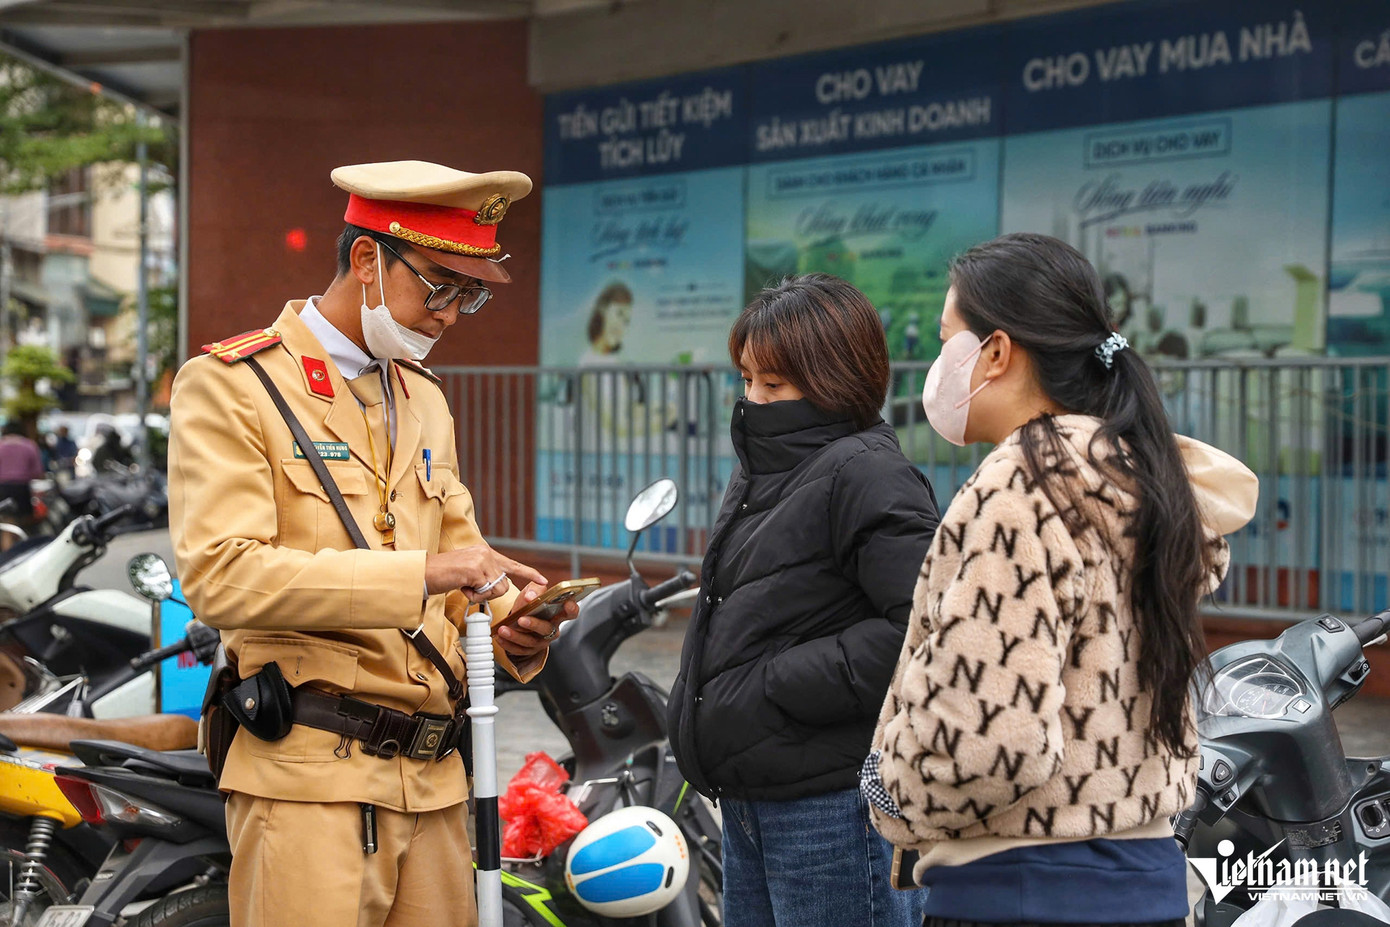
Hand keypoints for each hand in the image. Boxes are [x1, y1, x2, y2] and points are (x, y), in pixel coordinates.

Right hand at [424, 545, 545, 602]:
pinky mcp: (475, 569)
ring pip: (496, 589)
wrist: (422, 573)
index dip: (528, 573)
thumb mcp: (467, 572)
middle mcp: (485, 553)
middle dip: (489, 592)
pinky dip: (473, 596)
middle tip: (469, 587)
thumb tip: (498, 587)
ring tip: (464, 585)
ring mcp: (481, 560)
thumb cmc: (442, 576)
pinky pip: (485, 592)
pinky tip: (461, 586)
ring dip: (480, 595)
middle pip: (504, 583)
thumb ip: (483, 575)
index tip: (543, 580)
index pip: (511, 564)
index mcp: (484, 552)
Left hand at [496, 581, 580, 657]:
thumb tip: (530, 596)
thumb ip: (535, 589)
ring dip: (516, 636)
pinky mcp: (530, 650)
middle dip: (534, 624)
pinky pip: (519, 650)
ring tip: (503, 629)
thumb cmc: (530, 603)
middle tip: (521, 619)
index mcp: (558, 614)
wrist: (519, 618)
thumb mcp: (533, 591)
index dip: (571, 609)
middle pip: (547, 629)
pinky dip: (508, 644)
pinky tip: (500, 637)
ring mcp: (541, 641)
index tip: (567, 604)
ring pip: (531, 641)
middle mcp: (552, 629)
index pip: (571, 612)